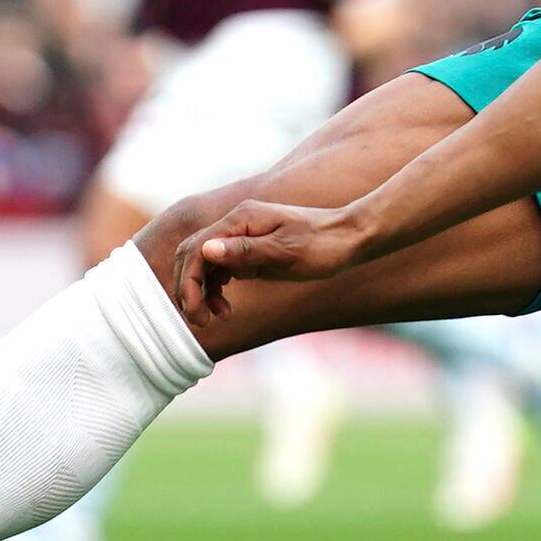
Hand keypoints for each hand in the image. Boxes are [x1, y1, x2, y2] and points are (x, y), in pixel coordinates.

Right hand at [173, 198, 374, 314]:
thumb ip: (245, 251)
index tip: (196, 314)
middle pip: (194, 254)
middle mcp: (237, 223)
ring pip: (206, 262)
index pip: (197, 250)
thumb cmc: (322, 246)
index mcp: (240, 219)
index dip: (190, 283)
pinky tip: (226, 307)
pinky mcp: (252, 248)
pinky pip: (223, 267)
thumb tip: (207, 250)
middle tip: (200, 321)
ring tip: (218, 317)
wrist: (351, 238)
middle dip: (190, 288)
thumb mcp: (285, 253)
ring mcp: (244, 235)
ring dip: (203, 290)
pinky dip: (218, 288)